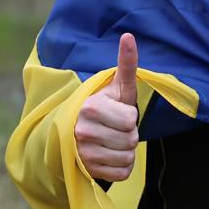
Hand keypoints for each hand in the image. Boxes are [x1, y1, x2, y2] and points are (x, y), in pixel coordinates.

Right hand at [74, 32, 139, 181]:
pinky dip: (122, 166)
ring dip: (126, 150)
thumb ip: (126, 64)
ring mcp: (83, 154)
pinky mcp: (88, 172)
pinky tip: (111, 155)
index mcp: (90, 107)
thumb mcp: (117, 86)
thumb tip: (128, 36)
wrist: (79, 132)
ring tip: (113, 141)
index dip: (130, 117)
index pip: (129, 120)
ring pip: (127, 158)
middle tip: (116, 129)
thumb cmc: (105, 106)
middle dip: (129, 134)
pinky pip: (122, 173)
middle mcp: (82, 132)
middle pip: (130, 140)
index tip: (118, 113)